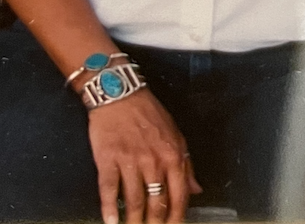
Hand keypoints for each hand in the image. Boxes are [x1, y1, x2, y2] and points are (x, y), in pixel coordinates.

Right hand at [88, 90, 200, 223]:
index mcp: (172, 155)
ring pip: (134, 202)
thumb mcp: (175, 133)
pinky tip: (111, 222)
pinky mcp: (108, 159)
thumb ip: (186, 163)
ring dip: (133, 222)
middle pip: (156, 204)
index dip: (176, 219)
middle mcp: (153, 161)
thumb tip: (196, 189)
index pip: (179, 196)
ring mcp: (130, 161)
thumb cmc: (148, 113)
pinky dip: (109, 210)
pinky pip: (109, 190)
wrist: (120, 93)